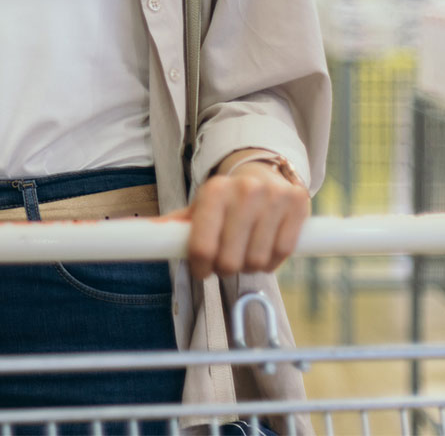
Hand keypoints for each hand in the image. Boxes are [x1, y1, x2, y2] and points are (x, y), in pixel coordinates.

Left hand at [165, 159, 309, 278]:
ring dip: (249, 267)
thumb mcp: (200, 207)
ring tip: (244, 254)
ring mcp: (274, 197)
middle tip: (225, 263)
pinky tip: (265, 250)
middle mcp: (245, 191)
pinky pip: (282, 254)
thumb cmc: (226, 200)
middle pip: (230, 260)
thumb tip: (146, 233)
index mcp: (214, 191)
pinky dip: (272, 261)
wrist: (264, 174)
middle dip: (224, 269)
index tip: (202, 270)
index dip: (200, 268)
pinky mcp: (298, 204)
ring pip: (257, 261)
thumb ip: (175, 225)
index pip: (202, 247)